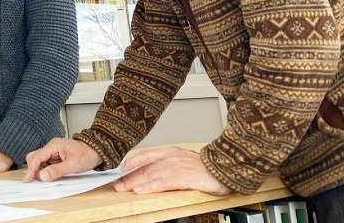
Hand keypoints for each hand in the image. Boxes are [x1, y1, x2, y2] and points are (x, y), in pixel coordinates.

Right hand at [23, 138, 101, 182]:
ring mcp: (53, 152)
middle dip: (33, 169)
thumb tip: (42, 176)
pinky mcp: (56, 157)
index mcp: (54, 145)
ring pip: (40, 161)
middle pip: (35, 157)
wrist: (96, 151)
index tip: (27, 180)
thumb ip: (56, 171)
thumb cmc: (86, 154)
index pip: (37, 157)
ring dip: (40, 171)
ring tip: (46, 179)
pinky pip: (46, 164)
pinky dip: (45, 171)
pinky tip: (50, 176)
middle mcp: (51, 147)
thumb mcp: (73, 165)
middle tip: (36, 181)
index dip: (31, 169)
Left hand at [115, 147, 230, 195]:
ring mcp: (177, 166)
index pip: (146, 155)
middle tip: (118, 184)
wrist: (226, 168)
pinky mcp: (184, 177)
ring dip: (136, 182)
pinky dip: (150, 187)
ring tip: (125, 188)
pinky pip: (163, 183)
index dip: (132, 161)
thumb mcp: (184, 163)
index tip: (121, 168)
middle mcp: (172, 157)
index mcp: (171, 152)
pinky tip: (141, 190)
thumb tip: (154, 175)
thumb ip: (169, 167)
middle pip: (146, 167)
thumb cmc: (207, 168)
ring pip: (151, 175)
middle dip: (130, 176)